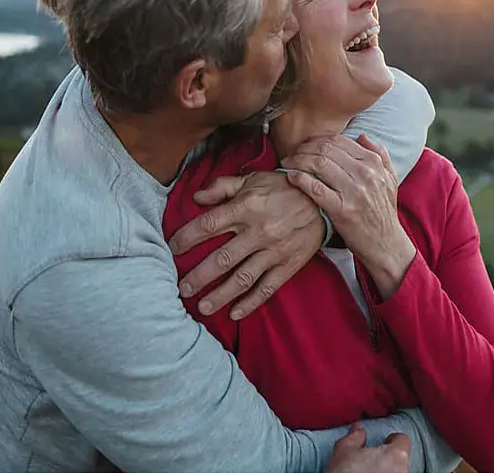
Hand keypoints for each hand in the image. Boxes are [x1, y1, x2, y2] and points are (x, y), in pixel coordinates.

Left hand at [168, 170, 324, 319]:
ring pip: (242, 279)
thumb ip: (223, 187)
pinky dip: (250, 303)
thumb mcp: (252, 179)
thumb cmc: (282, 188)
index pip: (208, 225)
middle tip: (181, 289)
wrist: (322, 199)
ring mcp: (273, 251)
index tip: (172, 249)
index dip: (186, 238)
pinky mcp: (288, 265)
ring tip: (202, 307)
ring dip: (220, 296)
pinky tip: (234, 313)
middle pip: (222, 259)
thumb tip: (196, 197)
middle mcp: (257, 232)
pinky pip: (266, 288)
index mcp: (245, 208)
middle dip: (198, 277)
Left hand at [284, 134, 415, 298]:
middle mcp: (365, 174)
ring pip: (319, 164)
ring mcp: (353, 192)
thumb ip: (379, 154)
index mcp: (373, 163)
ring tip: (287, 163)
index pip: (338, 141)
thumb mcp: (390, 179)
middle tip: (291, 153)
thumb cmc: (384, 212)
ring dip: (298, 160)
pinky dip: (299, 178)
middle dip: (304, 148)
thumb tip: (362, 136)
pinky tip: (291, 176)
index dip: (317, 139)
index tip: (305, 145)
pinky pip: (315, 188)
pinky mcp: (341, 210)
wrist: (386, 245)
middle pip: (325, 149)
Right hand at [326, 424, 411, 472]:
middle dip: (387, 457)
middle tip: (371, 459)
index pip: (402, 440)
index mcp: (395, 456)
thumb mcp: (344, 450)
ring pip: (395, 472)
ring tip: (368, 472)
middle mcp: (402, 471)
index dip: (392, 439)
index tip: (385, 440)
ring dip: (385, 471)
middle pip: (399, 459)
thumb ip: (355, 436)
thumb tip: (357, 430)